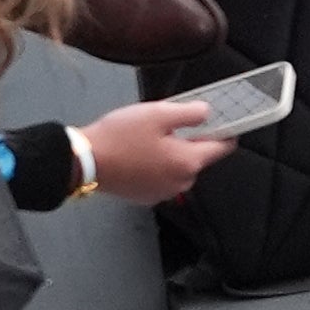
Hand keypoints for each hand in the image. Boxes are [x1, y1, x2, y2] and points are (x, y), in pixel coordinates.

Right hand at [74, 96, 224, 204]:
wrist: (84, 162)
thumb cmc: (120, 137)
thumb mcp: (159, 114)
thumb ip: (190, 113)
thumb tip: (208, 113)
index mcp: (188, 163)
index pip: (222, 148)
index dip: (225, 131)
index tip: (223, 121)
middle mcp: (180, 182)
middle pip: (197, 157)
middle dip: (188, 140)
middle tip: (166, 124)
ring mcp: (162, 193)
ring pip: (178, 167)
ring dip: (170, 153)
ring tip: (147, 138)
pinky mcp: (145, 197)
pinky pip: (161, 177)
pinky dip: (156, 165)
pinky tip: (138, 153)